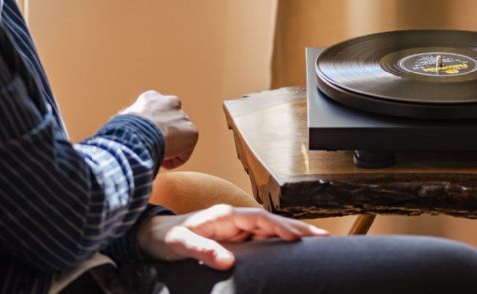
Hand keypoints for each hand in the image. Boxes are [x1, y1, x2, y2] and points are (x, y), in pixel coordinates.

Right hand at [124, 90, 198, 168]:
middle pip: (170, 123)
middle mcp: (170, 102)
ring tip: (156, 155)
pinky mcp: (192, 132)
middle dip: (165, 135)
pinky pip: (184, 152)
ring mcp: (183, 117)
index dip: (149, 128)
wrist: (139, 135)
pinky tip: (163, 160)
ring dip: (170, 148)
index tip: (144, 139)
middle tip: (153, 148)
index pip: (155, 112)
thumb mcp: (121, 122)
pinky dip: (175, 160)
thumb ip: (129, 124)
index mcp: (151, 98)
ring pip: (178, 138)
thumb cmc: (124, 131)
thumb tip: (120, 136)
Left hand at [137, 205, 328, 268]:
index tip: (298, 238)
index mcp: (225, 215)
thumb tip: (227, 260)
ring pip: (271, 230)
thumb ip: (203, 250)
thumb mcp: (180, 245)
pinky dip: (281, 243)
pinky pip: (263, 240)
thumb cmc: (166, 238)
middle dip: (298, 228)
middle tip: (324, 237)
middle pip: (273, 222)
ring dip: (294, 234)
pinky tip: (294, 249)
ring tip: (318, 241)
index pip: (260, 220)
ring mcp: (237, 229)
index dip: (280, 228)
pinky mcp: (236, 239)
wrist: (153, 236)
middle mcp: (235, 219)